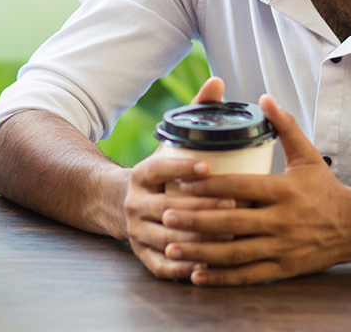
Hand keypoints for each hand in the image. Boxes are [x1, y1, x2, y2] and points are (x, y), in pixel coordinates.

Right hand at [123, 77, 232, 278]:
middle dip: (201, 206)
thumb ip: (194, 114)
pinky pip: (164, 266)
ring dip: (199, 239)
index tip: (209, 166)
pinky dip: (185, 269)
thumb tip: (218, 81)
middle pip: (168, 208)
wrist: (117, 204)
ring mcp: (137, 232)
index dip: (182, 168)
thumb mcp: (168, 145)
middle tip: (233, 202)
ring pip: (170, 239)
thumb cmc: (158, 173)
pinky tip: (211, 267)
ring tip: (230, 234)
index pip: (159, 168)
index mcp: (141, 174)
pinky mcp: (143, 256)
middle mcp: (135, 204)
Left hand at [163, 95, 350, 285]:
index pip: (241, 187)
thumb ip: (285, 126)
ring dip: (201, 252)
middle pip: (232, 223)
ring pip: (236, 253)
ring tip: (171, 247)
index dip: (211, 186)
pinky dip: (221, 278)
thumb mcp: (308, 155)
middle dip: (196, 220)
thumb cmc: (325, 188)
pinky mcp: (284, 269)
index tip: (182, 183)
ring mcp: (282, 248)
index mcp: (284, 191)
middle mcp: (282, 221)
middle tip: (164, 216)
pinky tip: (195, 275)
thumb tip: (264, 97)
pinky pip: (248, 276)